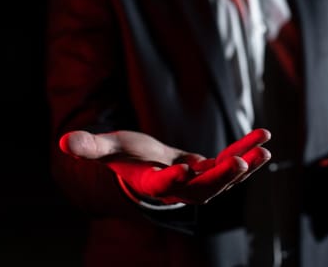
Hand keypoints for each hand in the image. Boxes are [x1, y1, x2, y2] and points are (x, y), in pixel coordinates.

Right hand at [59, 128, 271, 204]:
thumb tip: (64, 141)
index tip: (182, 168)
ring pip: (224, 179)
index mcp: (151, 183)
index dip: (171, 179)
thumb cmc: (126, 157)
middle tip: (238, 163)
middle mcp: (179, 187)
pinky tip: (263, 137)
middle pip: (202, 189)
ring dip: (245, 167)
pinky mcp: (211, 170)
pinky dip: (247, 150)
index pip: (161, 187)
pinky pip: (232, 161)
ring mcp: (199, 180)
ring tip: (264, 151)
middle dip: (220, 178)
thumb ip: (90, 147)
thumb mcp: (109, 149)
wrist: (148, 166)